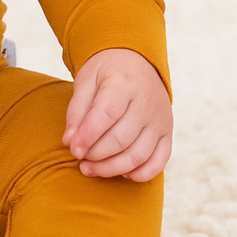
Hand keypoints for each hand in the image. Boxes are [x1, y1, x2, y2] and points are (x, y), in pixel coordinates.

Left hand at [62, 48, 171, 181]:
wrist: (137, 62)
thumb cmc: (106, 73)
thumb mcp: (86, 80)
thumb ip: (76, 110)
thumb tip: (70, 142)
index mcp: (124, 84)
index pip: (107, 115)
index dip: (88, 136)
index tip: (72, 148)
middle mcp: (147, 103)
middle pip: (121, 139)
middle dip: (95, 154)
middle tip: (79, 158)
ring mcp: (160, 120)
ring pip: (138, 155)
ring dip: (111, 168)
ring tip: (90, 168)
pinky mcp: (167, 133)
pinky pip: (158, 161)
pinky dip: (140, 174)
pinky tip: (120, 173)